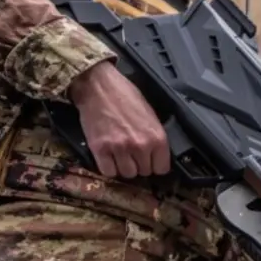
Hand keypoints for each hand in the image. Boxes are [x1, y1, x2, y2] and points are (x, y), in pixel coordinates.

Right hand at [68, 60, 169, 178]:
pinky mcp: (100, 149)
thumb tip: (157, 155)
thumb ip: (154, 137)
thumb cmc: (124, 95)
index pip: (162, 169)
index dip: (155, 165)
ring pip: (126, 174)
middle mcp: (140, 145)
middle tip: (132, 153)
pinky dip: (108, 168)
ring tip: (120, 154)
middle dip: (139, 164)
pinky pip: (108, 172)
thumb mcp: (150, 114)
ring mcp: (119, 149)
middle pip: (144, 172)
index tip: (150, 161)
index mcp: (157, 137)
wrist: (98, 86)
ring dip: (124, 167)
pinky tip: (109, 157)